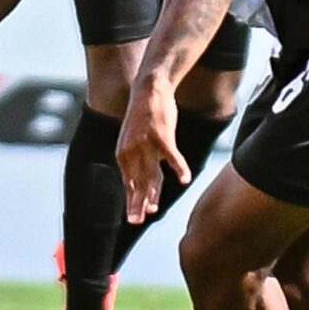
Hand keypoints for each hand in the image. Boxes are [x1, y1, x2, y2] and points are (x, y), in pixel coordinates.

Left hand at [116, 71, 184, 223]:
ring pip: (151, 173)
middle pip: (137, 182)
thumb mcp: (134, 140)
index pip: (128, 183)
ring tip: (154, 210)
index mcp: (123, 153)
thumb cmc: (144, 117)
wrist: (149, 88)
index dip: (132, 201)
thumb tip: (144, 183)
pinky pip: (172, 156)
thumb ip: (138, 160)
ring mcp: (146, 143)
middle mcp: (131, 150)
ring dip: (153, 193)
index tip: (135, 218)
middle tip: (137, 221)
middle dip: (137, 203)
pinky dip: (179, 168)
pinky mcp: (162, 135)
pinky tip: (185, 180)